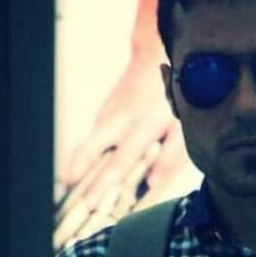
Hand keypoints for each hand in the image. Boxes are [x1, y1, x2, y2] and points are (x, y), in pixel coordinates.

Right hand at [54, 54, 196, 246]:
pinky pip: (92, 139)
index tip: (92, 202)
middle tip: (73, 199)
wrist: (158, 54)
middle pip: (91, 151)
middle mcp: (118, 121)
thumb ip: (172, 155)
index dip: (105, 182)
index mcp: (141, 127)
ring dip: (78, 167)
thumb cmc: (177, 96)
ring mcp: (107, 116)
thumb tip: (153, 183)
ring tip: (71, 191)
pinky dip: (85, 157)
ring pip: (87, 145)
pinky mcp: (104, 115)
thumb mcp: (184, 125)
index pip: (120, 159)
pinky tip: (82, 176)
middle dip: (82, 176)